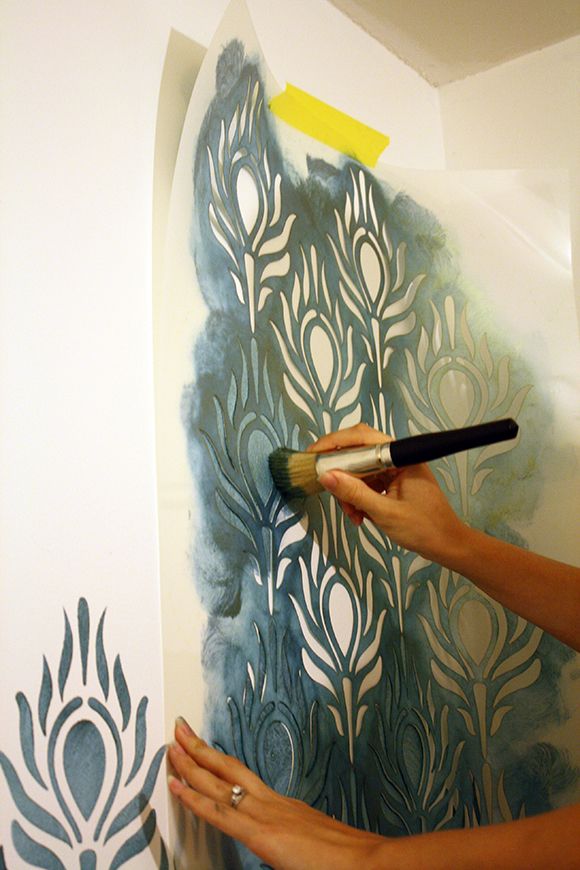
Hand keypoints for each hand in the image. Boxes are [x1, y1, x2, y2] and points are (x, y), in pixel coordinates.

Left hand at [167, 719, 386, 869]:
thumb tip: (286, 852)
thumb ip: (293, 844)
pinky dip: (194, 797)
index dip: (219, 762)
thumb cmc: (348, 861)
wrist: (367, 863)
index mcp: (284, 806)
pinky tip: (176, 786)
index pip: (243, 778)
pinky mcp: (261, 833)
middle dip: (200, 748)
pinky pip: (219, 811)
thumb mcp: (313, 847)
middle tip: (179, 728)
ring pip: (219, 782)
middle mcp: (273, 802)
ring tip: (171, 745)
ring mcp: (266, 814)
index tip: (201, 747)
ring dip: (191, 763)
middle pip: (228, 768)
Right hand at [309, 423, 465, 562]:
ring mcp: (395, 472)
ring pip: (359, 472)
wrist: (448, 546)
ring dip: (350, 492)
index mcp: (401, 457)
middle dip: (341, 475)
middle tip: (330, 491)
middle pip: (357, 454)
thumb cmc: (425, 529)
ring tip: (353, 515)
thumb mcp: (385, 513)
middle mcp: (397, 459)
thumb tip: (326, 476)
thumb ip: (355, 493)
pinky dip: (359, 499)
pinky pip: (367, 484)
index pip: (362, 437)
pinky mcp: (393, 484)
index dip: (335, 443)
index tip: (313, 455)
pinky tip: (360, 516)